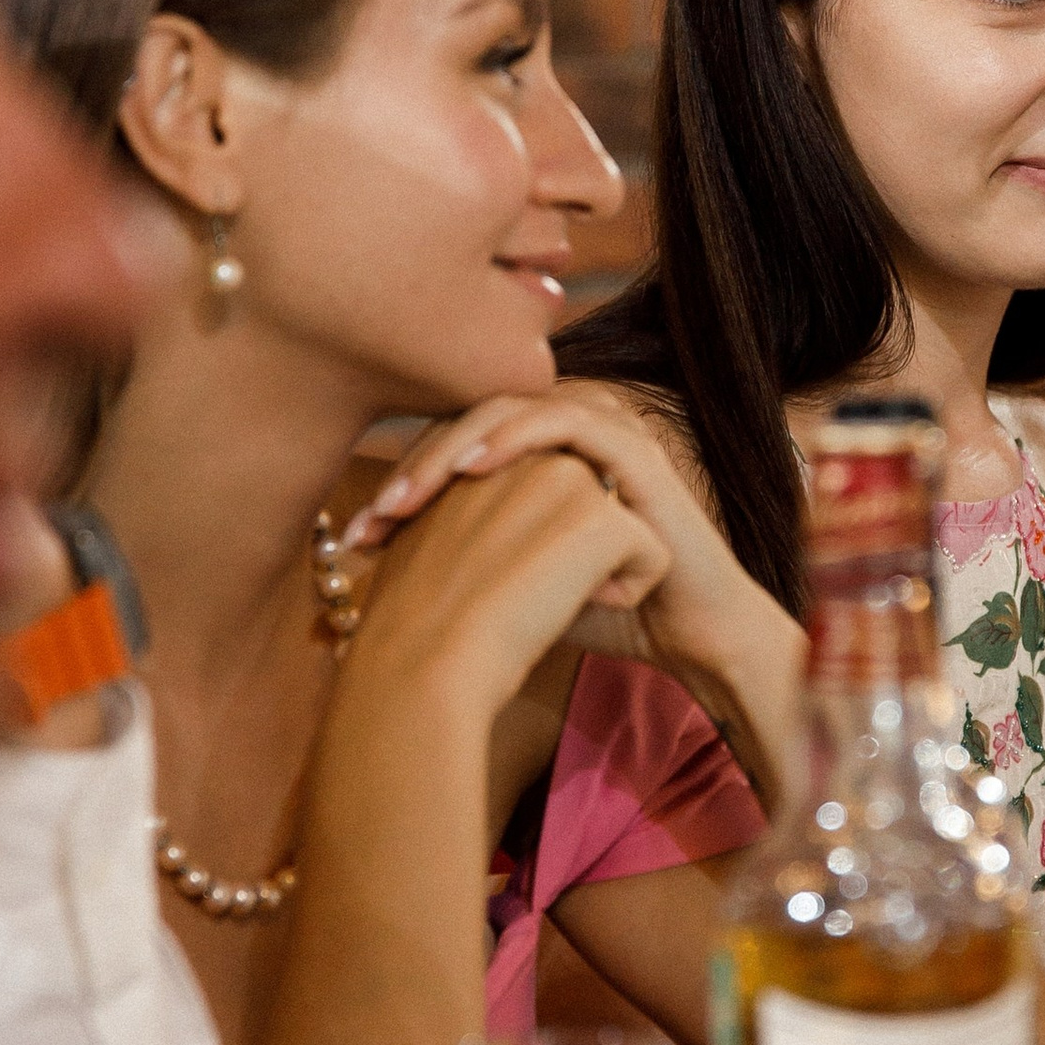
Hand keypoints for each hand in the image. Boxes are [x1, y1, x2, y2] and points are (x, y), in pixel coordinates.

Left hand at [349, 384, 804, 797]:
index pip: (455, 442)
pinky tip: (472, 467)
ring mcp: (606, 431)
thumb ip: (462, 554)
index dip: (404, 480)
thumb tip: (379, 561)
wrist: (686, 635)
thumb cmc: (601, 611)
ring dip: (453, 447)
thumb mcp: (515, 580)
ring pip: (512, 409)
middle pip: (472, 417)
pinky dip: (515, 435)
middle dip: (414, 466)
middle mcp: (570, 429)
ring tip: (409, 495)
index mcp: (539, 451)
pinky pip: (568, 420)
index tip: (359, 538)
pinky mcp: (637, 448)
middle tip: (373, 517)